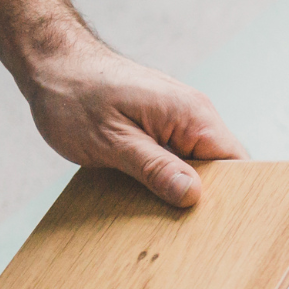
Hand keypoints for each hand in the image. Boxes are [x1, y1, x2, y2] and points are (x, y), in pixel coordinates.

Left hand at [25, 35, 247, 207]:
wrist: (50, 61)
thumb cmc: (73, 95)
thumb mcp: (111, 141)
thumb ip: (154, 168)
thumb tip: (192, 195)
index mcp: (192, 115)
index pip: (238, 164)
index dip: (233, 197)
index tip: (215, 225)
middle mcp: (195, 114)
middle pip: (224, 170)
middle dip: (209, 199)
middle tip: (185, 227)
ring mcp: (182, 120)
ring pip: (203, 168)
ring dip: (187, 190)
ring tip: (168, 215)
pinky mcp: (167, 126)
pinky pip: (184, 160)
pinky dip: (173, 179)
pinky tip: (155, 196)